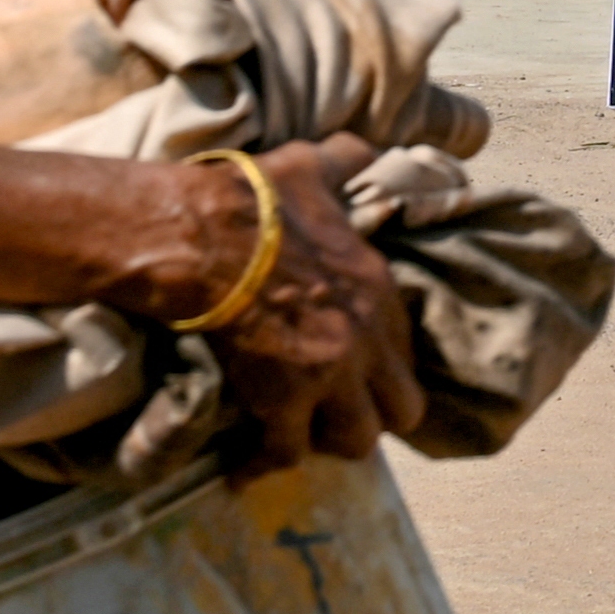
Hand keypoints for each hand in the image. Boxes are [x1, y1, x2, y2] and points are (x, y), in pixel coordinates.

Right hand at [195, 137, 424, 472]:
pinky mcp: (282, 403)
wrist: (207, 239)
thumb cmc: (259, 199)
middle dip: (374, 414)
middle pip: (401, 408)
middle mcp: (366, 339)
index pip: (407, 348)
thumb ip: (347, 159)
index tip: (357, 368)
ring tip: (303, 435)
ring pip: (356, 441)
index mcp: (379, 289)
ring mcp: (328, 376)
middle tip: (339, 412)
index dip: (383, 363)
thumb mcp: (316, 164)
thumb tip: (362, 146)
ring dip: (329, 440)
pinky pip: (285, 455)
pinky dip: (263, 465)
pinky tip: (244, 468)